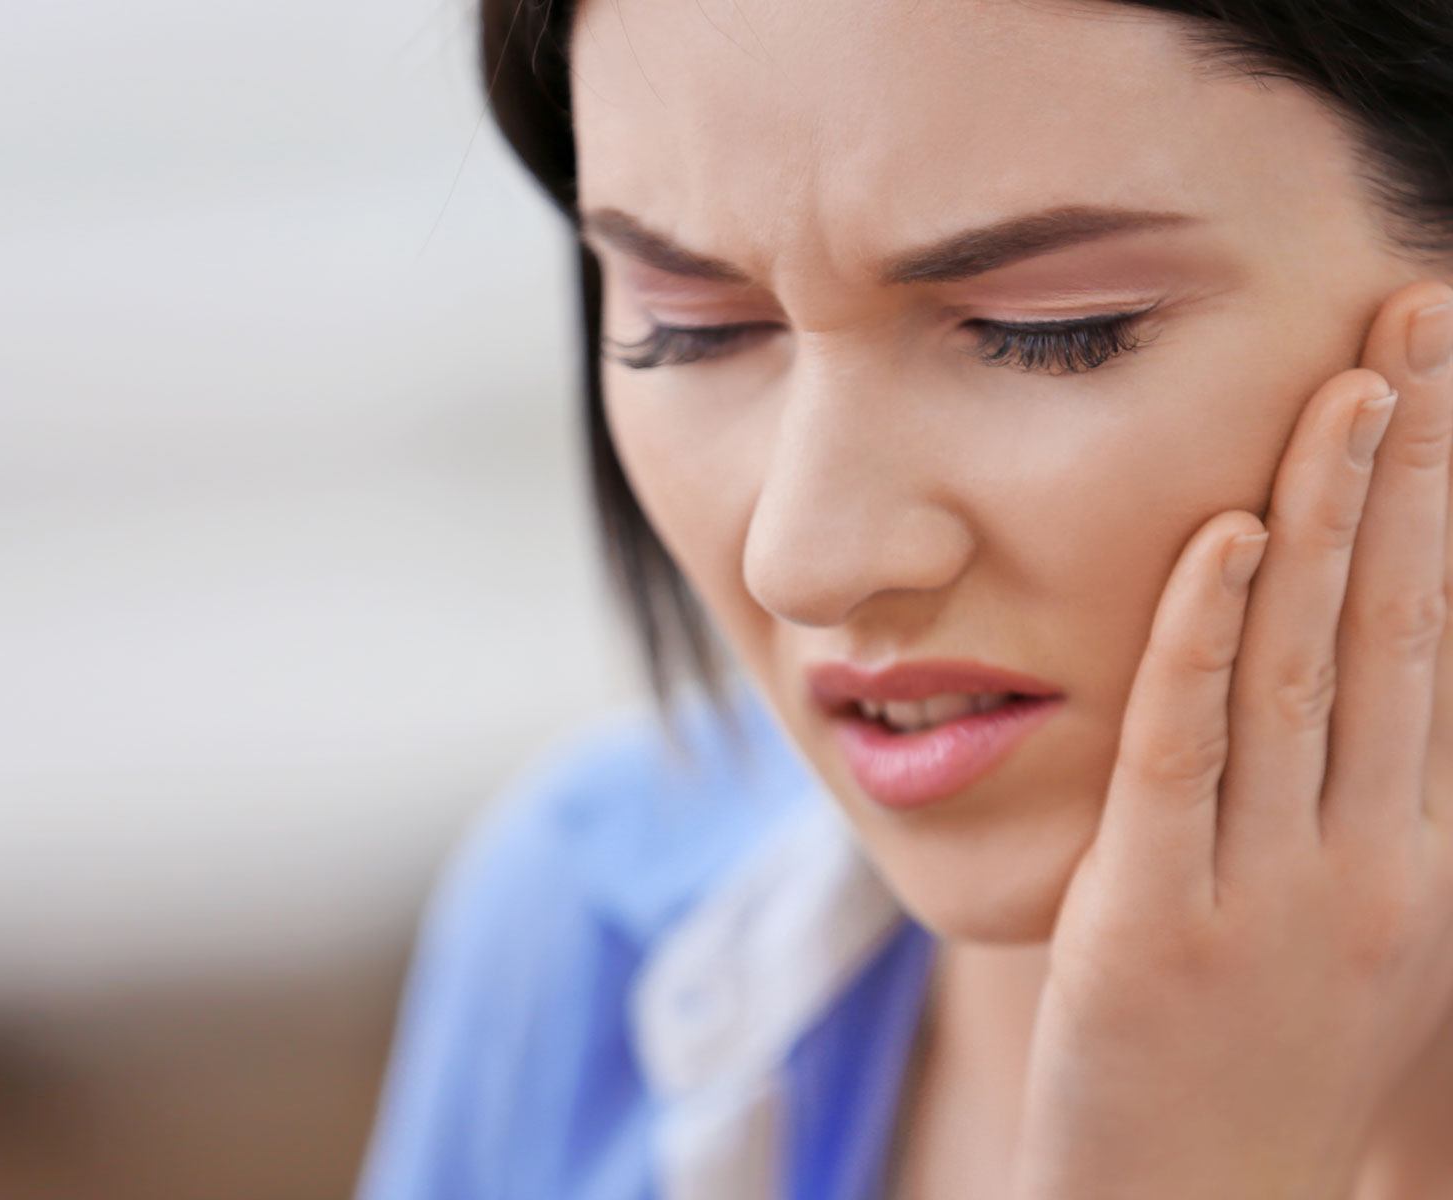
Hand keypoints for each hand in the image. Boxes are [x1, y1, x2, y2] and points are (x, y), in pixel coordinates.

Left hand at [1009, 279, 1452, 1199]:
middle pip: (1404, 624)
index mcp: (1429, 860)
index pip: (1448, 640)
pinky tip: (1227, 534)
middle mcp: (1377, 864)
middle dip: (1419, 460)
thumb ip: (1371, 808)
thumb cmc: (1264, 1069)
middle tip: (1422, 306)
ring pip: (1309, 670)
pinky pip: (1185, 756)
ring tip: (1346, 380)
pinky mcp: (1153, 925)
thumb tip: (1380, 668)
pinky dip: (1206, 638)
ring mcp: (1269, 894)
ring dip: (1331, 515)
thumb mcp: (1353, 938)